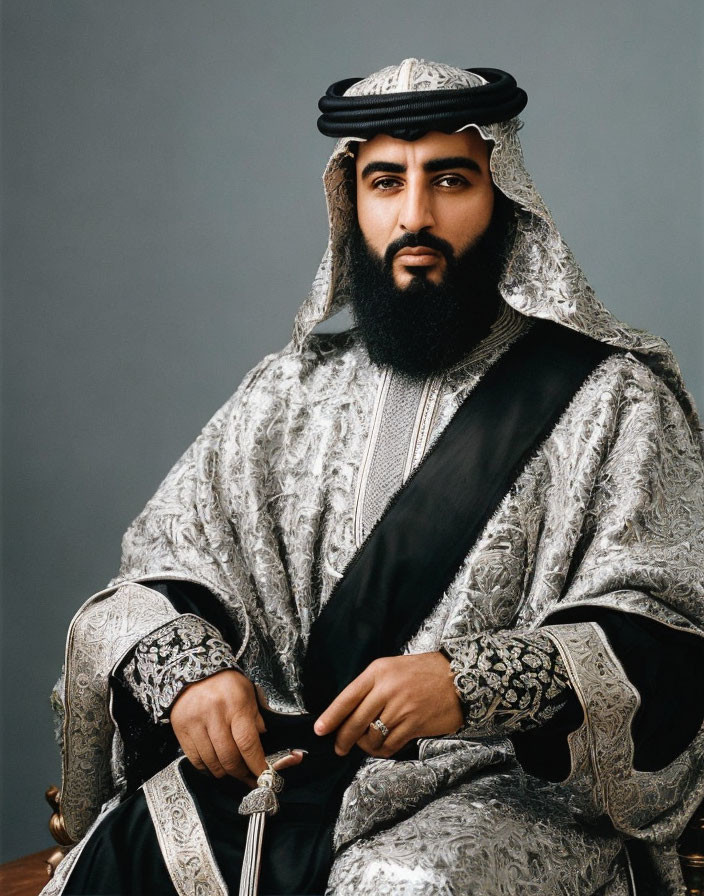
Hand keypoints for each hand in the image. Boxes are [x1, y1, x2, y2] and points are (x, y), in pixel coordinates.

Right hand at [169, 669, 303, 785]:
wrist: (192, 669)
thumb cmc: (225, 683)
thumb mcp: (248, 692)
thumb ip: (257, 716)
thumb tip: (263, 739)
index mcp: (235, 704)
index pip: (248, 742)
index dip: (257, 764)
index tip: (264, 775)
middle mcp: (214, 714)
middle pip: (229, 757)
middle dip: (242, 773)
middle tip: (250, 777)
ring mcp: (195, 723)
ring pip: (212, 762)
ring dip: (225, 773)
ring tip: (233, 772)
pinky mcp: (181, 730)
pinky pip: (195, 760)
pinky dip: (207, 768)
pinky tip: (215, 765)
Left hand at [313, 652, 462, 757]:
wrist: (460, 677)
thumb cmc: (424, 672)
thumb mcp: (394, 668)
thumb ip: (373, 686)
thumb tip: (350, 712)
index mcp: (378, 672)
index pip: (346, 697)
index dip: (330, 717)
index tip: (319, 730)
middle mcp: (387, 689)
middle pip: (355, 722)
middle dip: (343, 739)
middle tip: (339, 747)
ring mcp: (401, 708)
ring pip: (371, 737)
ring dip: (365, 746)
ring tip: (367, 744)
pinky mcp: (414, 725)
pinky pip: (389, 745)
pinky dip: (382, 751)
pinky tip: (383, 747)